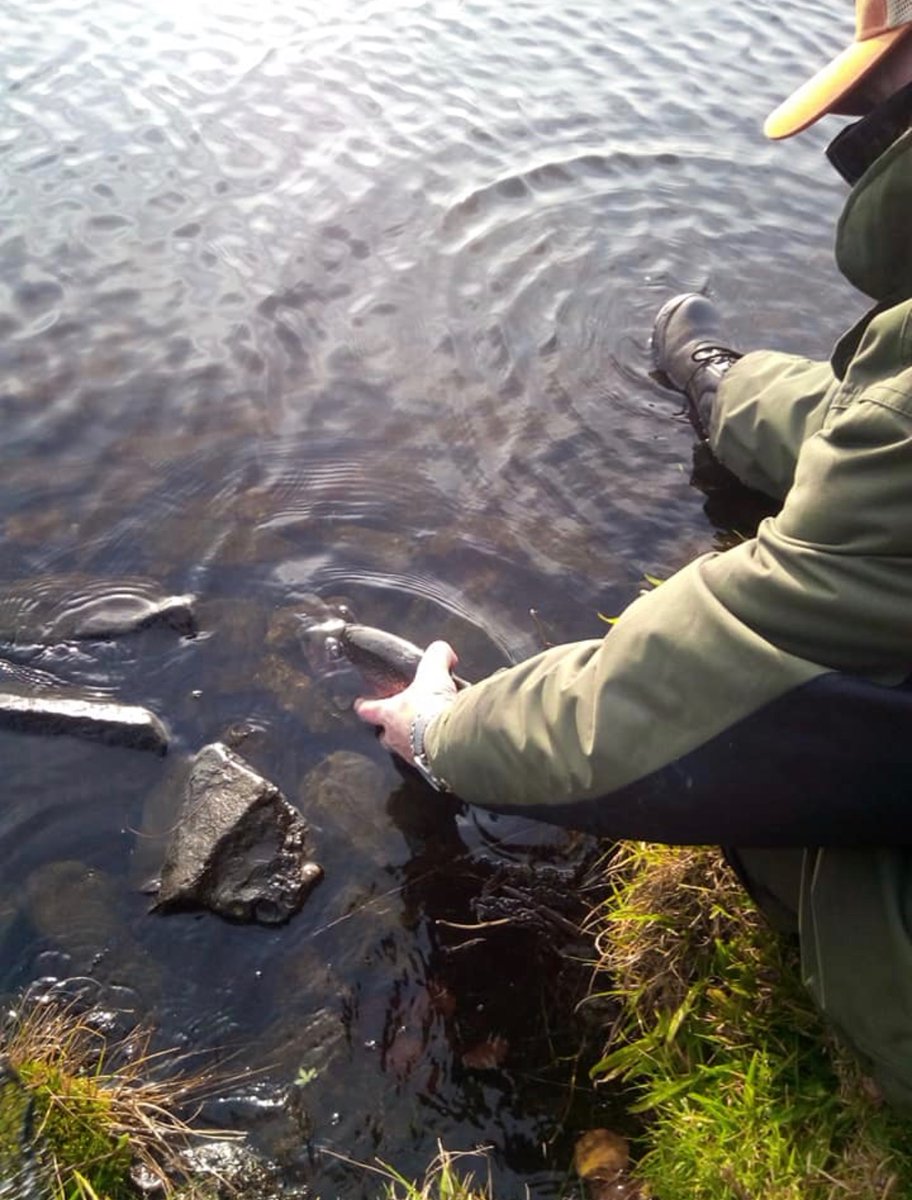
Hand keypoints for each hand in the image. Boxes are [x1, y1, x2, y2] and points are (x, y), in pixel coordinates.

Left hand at [354, 640, 458, 763]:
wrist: (451, 739)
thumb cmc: (432, 708)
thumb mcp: (434, 673)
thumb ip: (436, 657)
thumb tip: (442, 650)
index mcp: (389, 714)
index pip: (367, 709)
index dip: (363, 705)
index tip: (360, 703)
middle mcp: (395, 737)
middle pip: (384, 735)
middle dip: (389, 729)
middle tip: (399, 720)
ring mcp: (410, 754)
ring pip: (404, 748)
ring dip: (412, 741)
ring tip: (425, 732)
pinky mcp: (429, 766)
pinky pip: (425, 759)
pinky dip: (431, 751)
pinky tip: (442, 743)